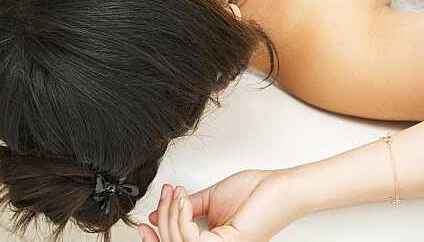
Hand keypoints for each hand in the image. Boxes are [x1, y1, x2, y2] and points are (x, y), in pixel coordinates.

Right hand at [137, 169, 301, 241]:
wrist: (279, 187)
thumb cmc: (254, 193)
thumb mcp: (209, 199)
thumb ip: (186, 208)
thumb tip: (159, 215)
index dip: (154, 240)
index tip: (143, 224)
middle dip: (162, 218)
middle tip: (166, 195)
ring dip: (171, 214)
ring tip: (177, 194)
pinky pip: (192, 239)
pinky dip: (182, 217)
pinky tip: (184, 201)